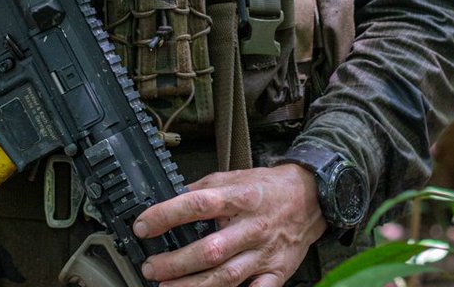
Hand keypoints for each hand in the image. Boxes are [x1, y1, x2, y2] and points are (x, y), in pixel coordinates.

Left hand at [132, 165, 324, 286]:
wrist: (309, 197)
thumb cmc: (266, 188)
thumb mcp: (233, 177)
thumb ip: (204, 189)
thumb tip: (171, 198)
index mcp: (238, 197)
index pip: (198, 204)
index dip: (168, 215)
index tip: (144, 225)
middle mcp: (251, 226)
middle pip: (210, 249)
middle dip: (176, 262)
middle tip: (151, 266)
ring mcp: (264, 252)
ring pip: (227, 276)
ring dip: (194, 286)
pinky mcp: (277, 272)